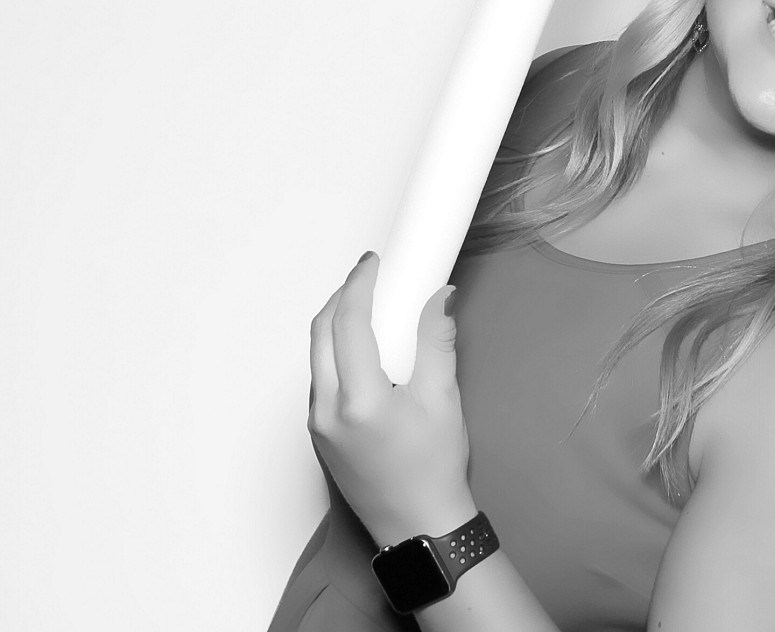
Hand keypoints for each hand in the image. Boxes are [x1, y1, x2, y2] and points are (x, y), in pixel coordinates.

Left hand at [308, 253, 477, 545]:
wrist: (418, 525)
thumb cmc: (434, 470)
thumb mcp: (444, 399)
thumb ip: (437, 341)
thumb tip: (440, 298)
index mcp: (359, 400)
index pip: (347, 323)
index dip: (358, 284)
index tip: (372, 263)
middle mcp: (327, 411)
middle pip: (320, 334)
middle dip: (341, 297)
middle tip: (370, 277)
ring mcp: (318, 425)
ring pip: (316, 357)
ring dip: (336, 324)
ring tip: (370, 308)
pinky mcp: (319, 435)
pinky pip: (321, 380)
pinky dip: (336, 352)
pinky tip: (364, 350)